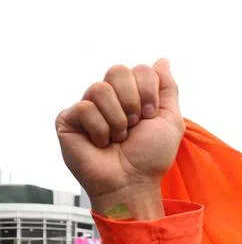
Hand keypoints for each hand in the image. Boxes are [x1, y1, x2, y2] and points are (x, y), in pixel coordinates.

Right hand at [56, 60, 183, 216]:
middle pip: (118, 70)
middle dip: (133, 102)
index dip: (149, 92)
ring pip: (100, 88)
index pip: (139, 69)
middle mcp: (109, 98)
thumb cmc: (150, 157)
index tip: (151, 117)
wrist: (133, 182)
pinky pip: (85, 108)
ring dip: (118, 119)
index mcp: (131, 95)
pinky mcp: (68, 119)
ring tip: (118, 137)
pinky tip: (101, 143)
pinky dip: (100, 130)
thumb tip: (162, 61)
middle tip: (135, 125)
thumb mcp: (170, 120)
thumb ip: (167, 89)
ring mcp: (87, 107)